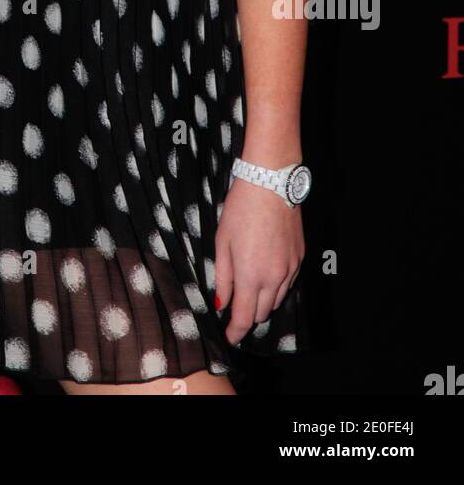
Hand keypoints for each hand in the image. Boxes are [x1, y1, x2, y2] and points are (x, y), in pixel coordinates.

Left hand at [214, 176, 303, 344]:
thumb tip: (221, 302)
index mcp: (251, 276)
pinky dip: (276, 287)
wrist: (270, 184)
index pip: (244, 318)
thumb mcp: (222, 242)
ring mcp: (290, 269)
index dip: (235, 331)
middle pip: (262, 313)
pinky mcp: (300, 258)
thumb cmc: (240, 210)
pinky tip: (266, 275)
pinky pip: (288, 284)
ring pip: (277, 300)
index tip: (228, 336)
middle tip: (235, 307)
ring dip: (263, 302)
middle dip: (248, 315)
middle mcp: (274, 278)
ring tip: (249, 290)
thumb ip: (222, 276)